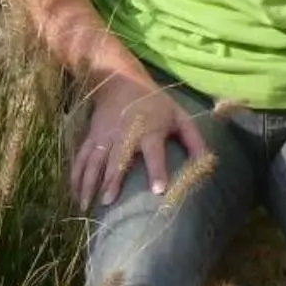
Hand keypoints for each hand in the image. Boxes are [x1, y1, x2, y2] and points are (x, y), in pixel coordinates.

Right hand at [70, 75, 208, 209]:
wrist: (119, 80)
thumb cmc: (155, 103)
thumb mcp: (179, 115)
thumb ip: (194, 140)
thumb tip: (209, 164)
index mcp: (149, 130)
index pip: (154, 152)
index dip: (156, 171)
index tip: (158, 191)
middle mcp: (124, 134)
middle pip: (117, 159)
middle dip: (112, 180)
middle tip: (108, 202)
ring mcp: (104, 136)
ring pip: (94, 160)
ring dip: (88, 182)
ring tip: (86, 205)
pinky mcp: (91, 137)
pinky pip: (81, 158)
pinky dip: (76, 176)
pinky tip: (76, 194)